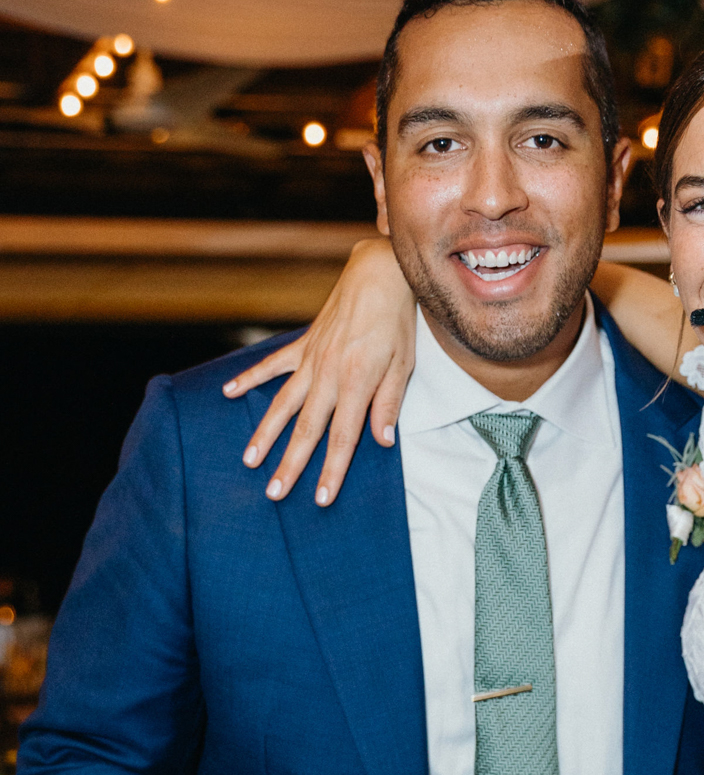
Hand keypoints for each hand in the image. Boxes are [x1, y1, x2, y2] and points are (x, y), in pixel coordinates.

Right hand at [223, 237, 414, 506]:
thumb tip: (382, 442)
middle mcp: (328, 375)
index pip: (343, 438)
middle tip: (274, 494)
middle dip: (290, 465)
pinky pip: (272, 365)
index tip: (320, 499)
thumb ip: (389, 404)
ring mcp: (311, 360)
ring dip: (265, 433)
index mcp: (356, 384)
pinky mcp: (302, 345)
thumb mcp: (403, 365)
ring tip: (249, 460)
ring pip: (283, 404)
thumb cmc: (396, 323)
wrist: (378, 275)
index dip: (331, 470)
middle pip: (306, 430)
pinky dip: (249, 379)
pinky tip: (229, 393)